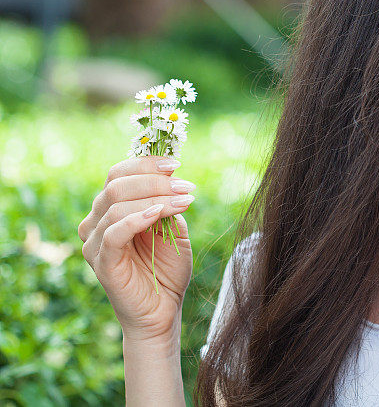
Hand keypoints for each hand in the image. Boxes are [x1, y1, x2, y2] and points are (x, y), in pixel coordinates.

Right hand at [78, 155, 194, 340]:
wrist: (163, 310)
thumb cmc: (166, 270)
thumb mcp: (172, 229)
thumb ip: (168, 204)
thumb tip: (173, 179)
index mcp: (111, 209)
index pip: (118, 174)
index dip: (146, 164)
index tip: (176, 164)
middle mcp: (96, 222)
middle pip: (117, 185)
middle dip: (155, 181)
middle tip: (185, 185)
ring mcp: (95, 242)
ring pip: (117, 204)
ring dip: (155, 197)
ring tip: (184, 201)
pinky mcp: (101, 261)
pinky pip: (115, 231)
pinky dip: (138, 217)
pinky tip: (160, 213)